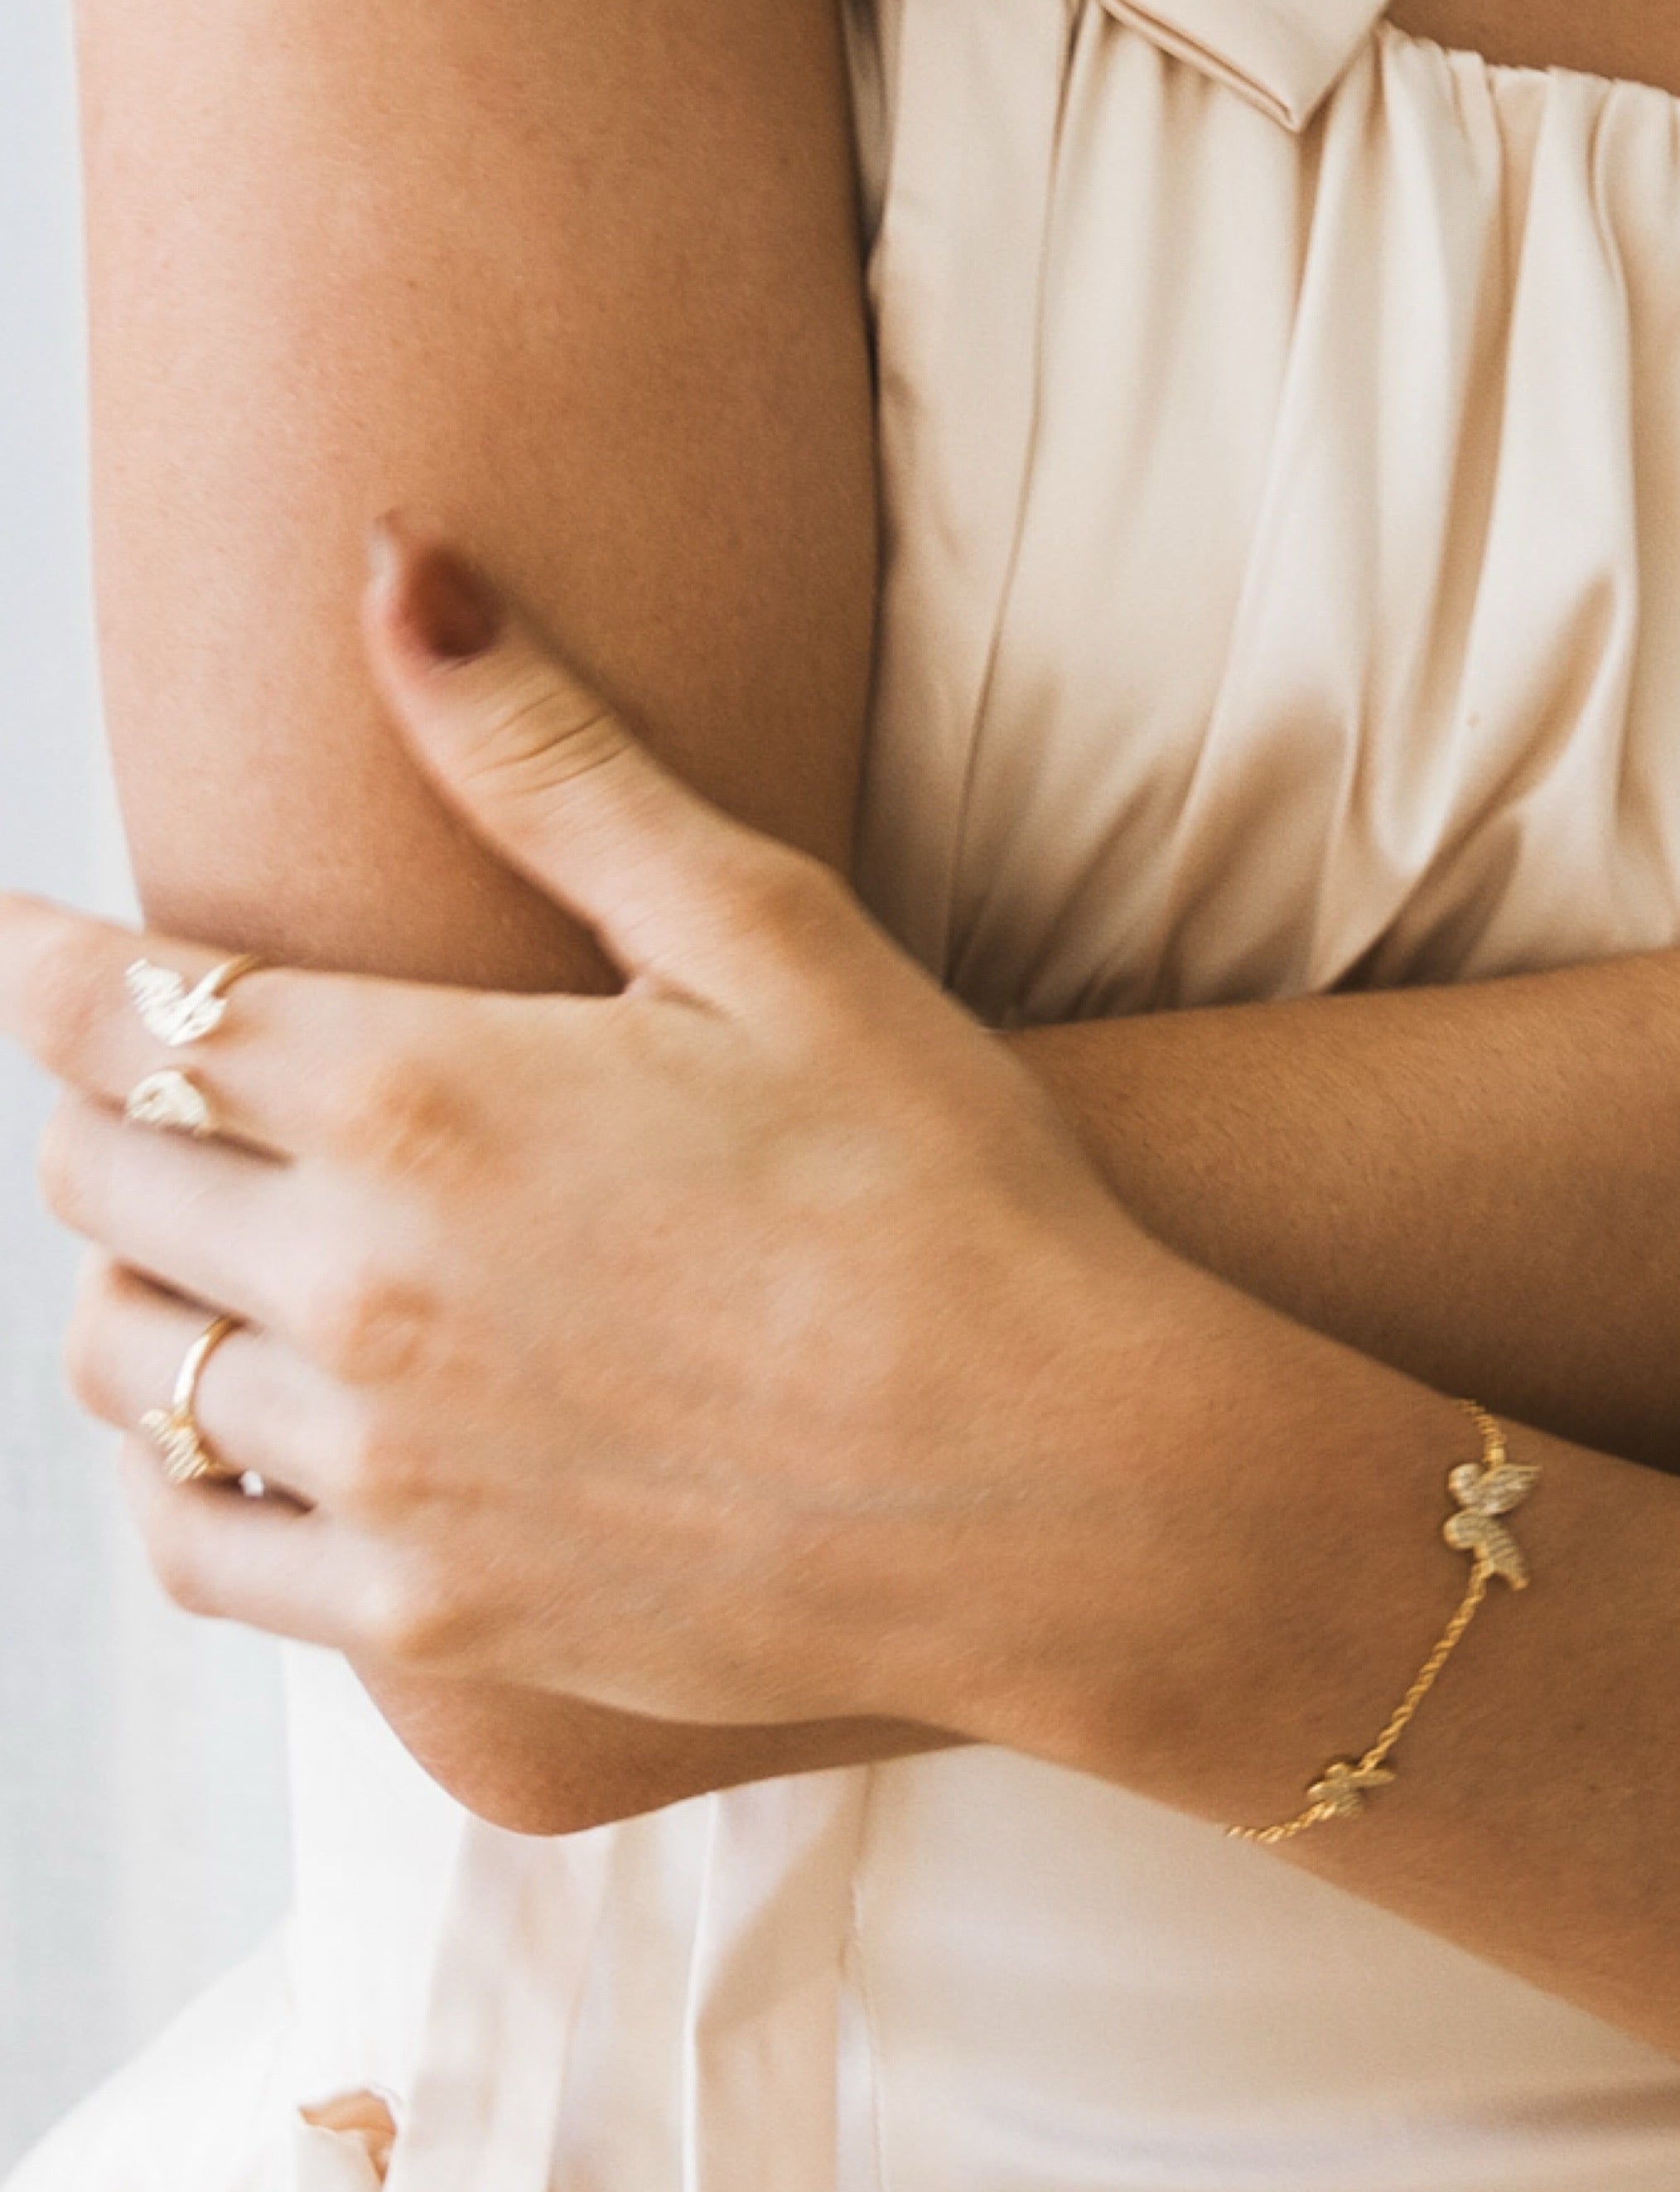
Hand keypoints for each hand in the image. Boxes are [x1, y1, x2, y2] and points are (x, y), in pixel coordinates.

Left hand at [1, 525, 1260, 1814]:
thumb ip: (557, 764)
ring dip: (134, 1286)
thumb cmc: (953, 1199)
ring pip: (125, 1365)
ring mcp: (386, 1470)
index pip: (119, 1005)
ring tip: (206, 1256)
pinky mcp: (433, 1618)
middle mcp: (359, 1285)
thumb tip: (397, 572)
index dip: (52, 958)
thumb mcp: (779, 940)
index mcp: (419, 1093)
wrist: (1064, 1491)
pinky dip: (177, 1477)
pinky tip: (241, 1439)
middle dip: (108, 1110)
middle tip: (167, 1086)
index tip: (35, 940)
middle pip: (98, 1177)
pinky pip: (195, 1547)